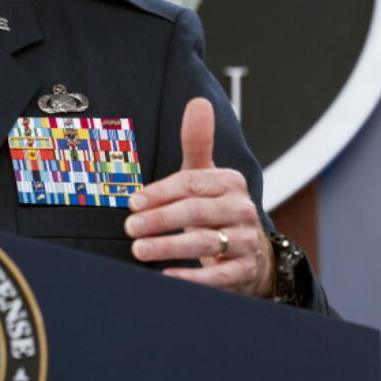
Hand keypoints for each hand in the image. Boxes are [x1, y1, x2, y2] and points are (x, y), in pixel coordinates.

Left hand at [125, 98, 273, 296]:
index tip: (132, 202)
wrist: (250, 252)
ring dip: (169, 247)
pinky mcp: (244, 271)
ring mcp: (245, 241)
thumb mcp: (207, 174)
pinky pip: (219, 276)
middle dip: (160, 220)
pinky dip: (192, 278)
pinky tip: (167, 277)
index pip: (191, 183)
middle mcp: (241, 210)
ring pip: (206, 243)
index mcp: (230, 182)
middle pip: (196, 212)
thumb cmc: (216, 207)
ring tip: (139, 251)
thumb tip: (198, 102)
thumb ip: (197, 141)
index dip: (160, 192)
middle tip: (130, 228)